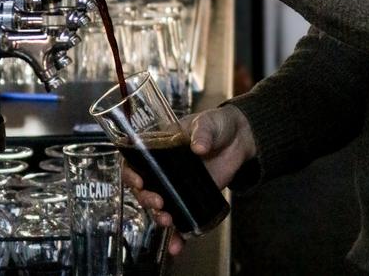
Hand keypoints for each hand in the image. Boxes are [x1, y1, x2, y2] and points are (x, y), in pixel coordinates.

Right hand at [123, 105, 256, 255]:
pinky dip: (178, 236)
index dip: (130, 172)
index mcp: (160, 147)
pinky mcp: (191, 200)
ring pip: (158, 207)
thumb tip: (198, 147)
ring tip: (167, 220)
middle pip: (143, 188)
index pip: (135, 161)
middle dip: (145, 198)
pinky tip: (177, 246)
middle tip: (158, 201)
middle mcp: (163, 170)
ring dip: (157, 216)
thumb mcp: (208, 122)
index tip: (138, 180)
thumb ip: (203, 132)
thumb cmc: (217, 124)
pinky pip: (181, 220)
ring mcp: (177, 187)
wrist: (239, 140)